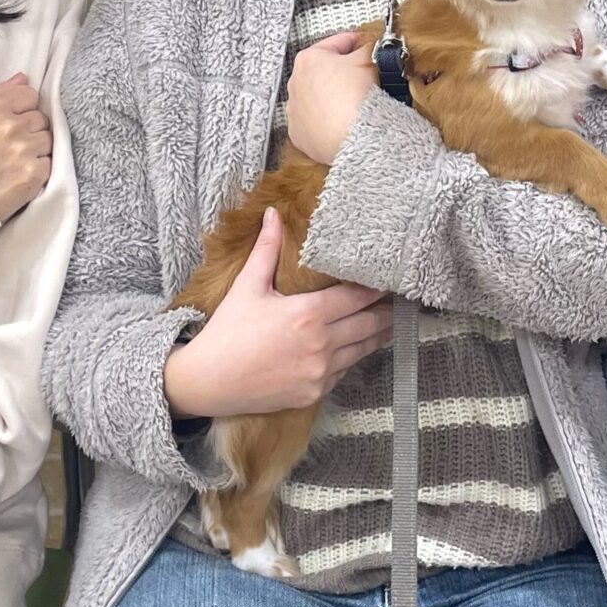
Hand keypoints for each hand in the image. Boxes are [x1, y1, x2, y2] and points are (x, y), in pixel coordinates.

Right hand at [0, 74, 52, 221]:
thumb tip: (23, 78)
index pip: (30, 95)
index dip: (22, 110)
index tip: (11, 123)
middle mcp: (11, 126)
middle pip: (41, 118)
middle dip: (30, 130)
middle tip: (11, 145)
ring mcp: (24, 150)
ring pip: (48, 139)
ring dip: (36, 148)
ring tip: (15, 160)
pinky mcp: (34, 173)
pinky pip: (50, 162)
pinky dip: (38, 168)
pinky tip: (20, 173)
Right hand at [164, 208, 392, 416]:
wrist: (208, 381)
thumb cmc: (227, 332)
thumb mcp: (247, 286)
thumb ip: (267, 249)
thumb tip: (273, 213)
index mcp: (308, 314)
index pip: (357, 297)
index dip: (376, 289)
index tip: (390, 282)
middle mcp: (321, 345)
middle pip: (368, 324)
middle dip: (385, 313)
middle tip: (398, 303)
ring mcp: (320, 372)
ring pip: (361, 350)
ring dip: (375, 336)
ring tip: (387, 323)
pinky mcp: (315, 393)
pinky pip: (343, 372)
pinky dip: (350, 358)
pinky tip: (354, 348)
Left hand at [285, 32, 379, 165]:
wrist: (353, 135)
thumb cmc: (355, 97)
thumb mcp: (369, 60)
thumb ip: (368, 47)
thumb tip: (370, 46)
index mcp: (308, 60)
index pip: (337, 43)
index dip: (356, 42)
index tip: (365, 45)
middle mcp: (295, 85)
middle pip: (323, 72)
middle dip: (342, 73)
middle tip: (363, 76)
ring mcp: (295, 112)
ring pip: (317, 99)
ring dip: (332, 99)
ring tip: (354, 102)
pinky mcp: (300, 135)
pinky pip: (314, 124)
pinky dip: (326, 122)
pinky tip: (343, 121)